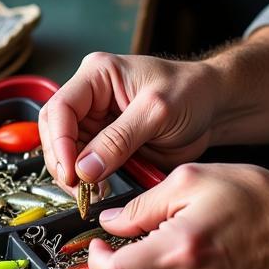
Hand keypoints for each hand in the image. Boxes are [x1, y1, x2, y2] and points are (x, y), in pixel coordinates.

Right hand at [39, 52, 219, 188]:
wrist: (213, 107)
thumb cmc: (190, 92)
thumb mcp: (157, 111)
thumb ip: (120, 139)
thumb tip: (85, 167)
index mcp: (98, 75)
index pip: (61, 107)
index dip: (59, 142)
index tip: (71, 171)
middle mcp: (91, 96)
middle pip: (56, 131)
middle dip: (62, 161)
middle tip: (78, 189)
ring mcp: (97, 121)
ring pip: (66, 151)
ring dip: (72, 175)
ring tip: (89, 193)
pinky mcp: (107, 143)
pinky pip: (86, 164)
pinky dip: (88, 181)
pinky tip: (98, 191)